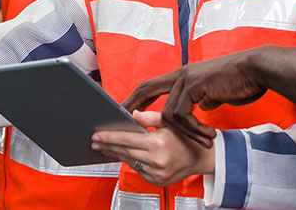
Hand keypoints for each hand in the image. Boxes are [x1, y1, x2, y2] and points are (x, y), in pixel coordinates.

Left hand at [91, 111, 214, 185]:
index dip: (109, 138)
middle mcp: (156, 160)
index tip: (97, 135)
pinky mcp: (158, 181)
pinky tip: (123, 155)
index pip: (126, 140)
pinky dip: (131, 162)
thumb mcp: (168, 122)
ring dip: (117, 154)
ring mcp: (157, 173)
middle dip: (108, 146)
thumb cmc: (185, 138)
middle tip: (95, 142)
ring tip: (105, 148)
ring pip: (130, 162)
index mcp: (157, 143)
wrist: (201, 157)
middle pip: (125, 152)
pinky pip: (139, 170)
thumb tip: (132, 114)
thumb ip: (149, 117)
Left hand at [122, 52, 266, 146]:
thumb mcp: (214, 93)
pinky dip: (193, 129)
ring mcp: (187, 79)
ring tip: (205, 141)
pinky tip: (208, 135)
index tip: (126, 112)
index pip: (151, 85)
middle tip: (124, 124)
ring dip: (184, 132)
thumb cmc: (239, 81)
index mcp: (182, 75)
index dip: (137, 99)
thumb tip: (196, 108)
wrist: (256, 69)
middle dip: (133, 107)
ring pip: (169, 112)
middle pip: (146, 89)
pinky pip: (183, 114)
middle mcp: (180, 75)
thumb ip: (201, 99)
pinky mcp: (196, 85)